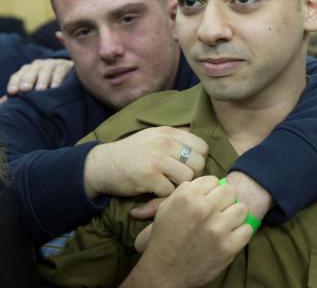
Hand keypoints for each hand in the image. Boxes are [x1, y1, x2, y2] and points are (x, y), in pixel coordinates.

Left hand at [6, 58, 73, 93]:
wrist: (69, 72)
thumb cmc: (48, 84)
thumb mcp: (33, 87)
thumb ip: (20, 94)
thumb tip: (3, 102)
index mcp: (27, 70)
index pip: (17, 75)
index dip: (14, 83)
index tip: (12, 92)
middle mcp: (37, 65)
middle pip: (30, 72)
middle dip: (27, 80)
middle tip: (25, 89)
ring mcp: (51, 64)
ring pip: (44, 71)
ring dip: (42, 80)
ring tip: (40, 90)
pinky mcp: (64, 66)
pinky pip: (59, 71)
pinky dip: (57, 79)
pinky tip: (55, 87)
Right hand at [83, 126, 207, 198]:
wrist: (101, 165)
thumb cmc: (132, 153)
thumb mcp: (154, 137)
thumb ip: (177, 139)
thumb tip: (203, 148)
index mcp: (169, 132)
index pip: (202, 146)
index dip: (199, 159)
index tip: (188, 166)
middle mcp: (165, 143)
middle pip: (199, 163)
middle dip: (192, 175)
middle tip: (178, 179)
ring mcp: (157, 159)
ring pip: (187, 178)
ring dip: (179, 186)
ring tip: (166, 185)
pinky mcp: (148, 176)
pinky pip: (170, 191)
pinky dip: (164, 195)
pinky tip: (153, 190)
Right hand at [121, 176, 252, 287]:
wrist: (163, 273)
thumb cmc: (164, 239)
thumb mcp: (165, 209)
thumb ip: (184, 191)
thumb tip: (205, 182)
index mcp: (188, 197)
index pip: (213, 180)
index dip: (211, 190)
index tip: (208, 200)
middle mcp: (204, 209)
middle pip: (230, 191)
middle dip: (225, 200)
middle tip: (219, 212)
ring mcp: (218, 228)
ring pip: (242, 208)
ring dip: (235, 216)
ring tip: (225, 224)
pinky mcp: (228, 246)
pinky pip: (247, 229)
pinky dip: (240, 233)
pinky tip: (230, 237)